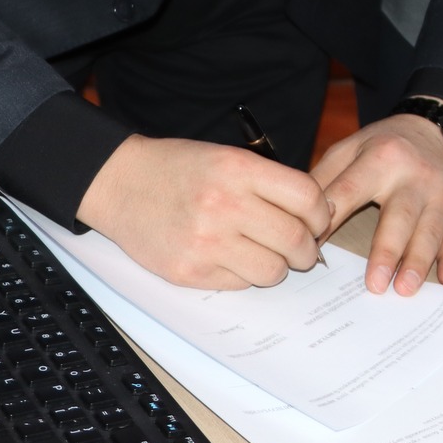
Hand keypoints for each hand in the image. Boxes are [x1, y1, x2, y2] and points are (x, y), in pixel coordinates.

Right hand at [77, 135, 329, 288]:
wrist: (120, 183)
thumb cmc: (179, 168)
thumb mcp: (228, 157)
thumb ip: (270, 182)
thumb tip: (317, 214)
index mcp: (239, 169)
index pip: (307, 198)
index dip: (321, 214)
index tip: (317, 220)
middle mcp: (225, 204)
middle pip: (295, 240)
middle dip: (307, 250)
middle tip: (301, 249)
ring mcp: (206, 241)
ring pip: (273, 270)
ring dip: (277, 266)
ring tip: (264, 254)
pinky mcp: (190, 271)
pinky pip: (241, 285)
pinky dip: (245, 275)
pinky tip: (231, 258)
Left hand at [313, 113, 442, 295]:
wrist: (429, 130)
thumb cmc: (381, 147)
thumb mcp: (348, 149)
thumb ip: (323, 180)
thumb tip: (297, 217)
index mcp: (380, 157)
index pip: (351, 192)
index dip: (332, 220)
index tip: (315, 249)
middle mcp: (413, 174)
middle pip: (399, 216)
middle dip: (387, 251)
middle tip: (374, 285)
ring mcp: (439, 192)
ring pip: (429, 230)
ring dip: (418, 261)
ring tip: (405, 289)